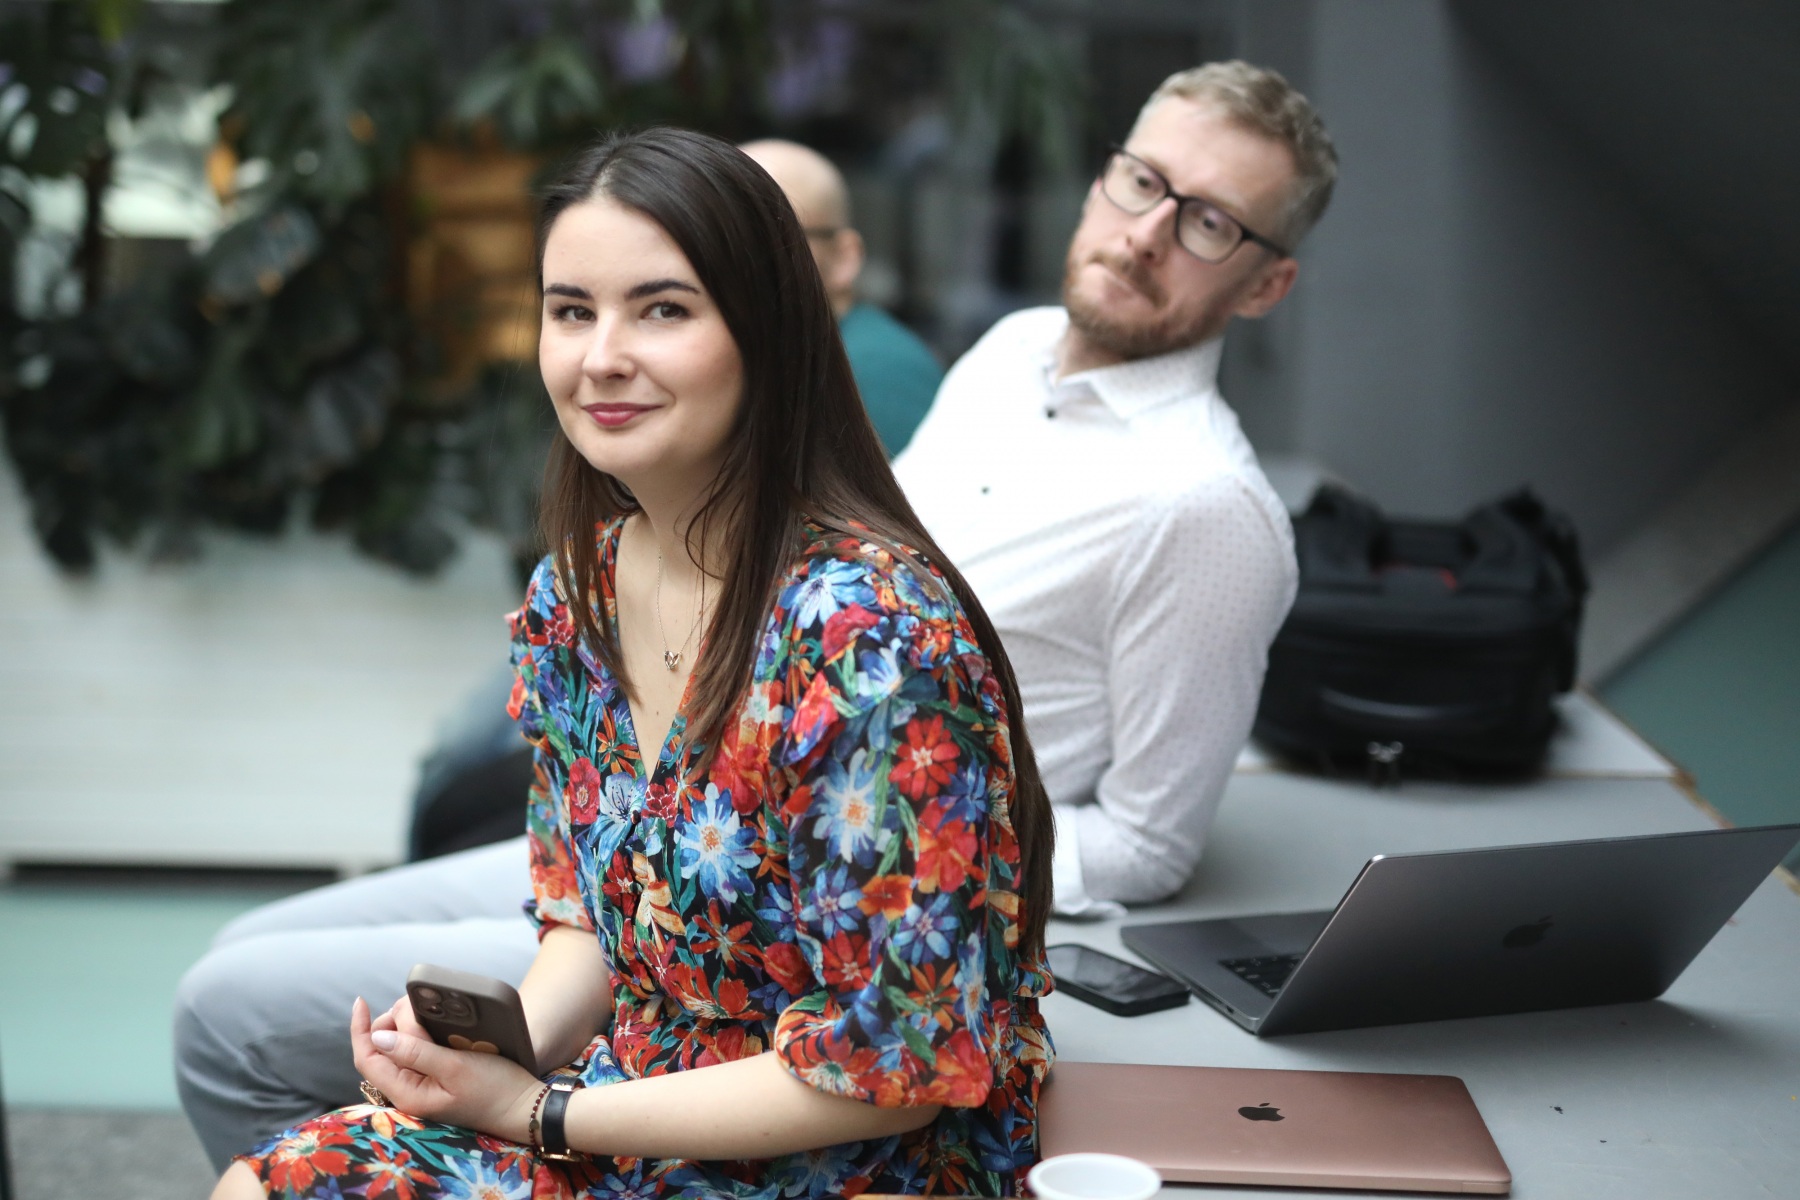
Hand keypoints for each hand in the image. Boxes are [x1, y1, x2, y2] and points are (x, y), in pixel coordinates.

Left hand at [350, 996, 542, 1141]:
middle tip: (413, 1003)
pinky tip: (431, 1024)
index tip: (362, 1001)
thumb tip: (378, 1036)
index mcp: (408, 1093)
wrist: (523, 1107)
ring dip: (404, 1026)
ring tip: (424, 1010)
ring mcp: (421, 1086)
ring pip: (396, 1049)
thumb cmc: (494, 1090)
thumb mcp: (456, 1067)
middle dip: (388, 1022)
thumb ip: (415, 1052)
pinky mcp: (435, 1079)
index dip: (360, 1029)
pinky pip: (415, 1053)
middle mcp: (408, 1091)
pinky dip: (417, 1034)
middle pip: (380, 1051)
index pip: (368, 1058)